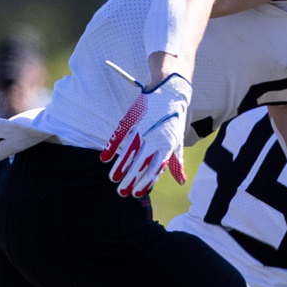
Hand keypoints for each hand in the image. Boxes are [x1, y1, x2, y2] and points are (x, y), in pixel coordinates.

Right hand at [102, 74, 192, 196]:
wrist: (169, 92)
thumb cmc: (173, 120)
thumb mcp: (177, 140)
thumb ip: (176, 162)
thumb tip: (181, 181)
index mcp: (168, 145)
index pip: (156, 168)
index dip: (146, 182)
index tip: (137, 194)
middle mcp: (155, 138)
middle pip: (141, 163)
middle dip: (130, 179)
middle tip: (122, 192)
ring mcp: (142, 129)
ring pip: (130, 151)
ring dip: (121, 167)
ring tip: (113, 179)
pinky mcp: (132, 119)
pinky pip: (120, 135)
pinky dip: (111, 146)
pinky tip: (105, 158)